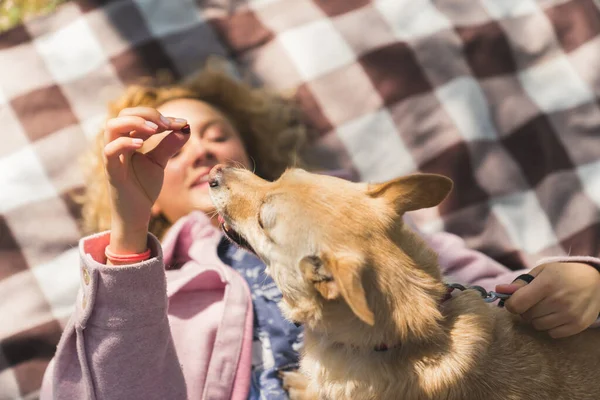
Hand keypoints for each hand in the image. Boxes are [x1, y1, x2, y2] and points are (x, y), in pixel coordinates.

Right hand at [103, 107, 188, 252]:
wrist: (136, 214)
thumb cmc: (143, 187)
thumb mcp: (160, 162)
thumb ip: (170, 144)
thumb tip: (186, 127)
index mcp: (127, 139)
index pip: (139, 116)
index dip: (160, 115)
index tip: (181, 123)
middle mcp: (117, 144)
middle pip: (123, 114)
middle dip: (147, 114)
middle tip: (167, 124)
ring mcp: (112, 157)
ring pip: (111, 127)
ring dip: (134, 123)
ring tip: (155, 129)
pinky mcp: (111, 171)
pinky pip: (110, 151)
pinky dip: (125, 143)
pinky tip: (141, 144)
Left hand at [496, 262, 599, 337]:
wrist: (595, 281)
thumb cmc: (563, 274)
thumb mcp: (541, 271)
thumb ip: (519, 283)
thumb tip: (499, 291)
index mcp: (547, 284)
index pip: (517, 304)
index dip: (511, 304)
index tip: (514, 301)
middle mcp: (559, 300)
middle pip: (526, 316)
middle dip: (526, 310)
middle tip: (535, 301)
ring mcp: (569, 314)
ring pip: (538, 326)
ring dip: (537, 319)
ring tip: (547, 307)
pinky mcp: (578, 325)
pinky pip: (552, 333)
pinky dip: (550, 327)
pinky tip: (557, 315)